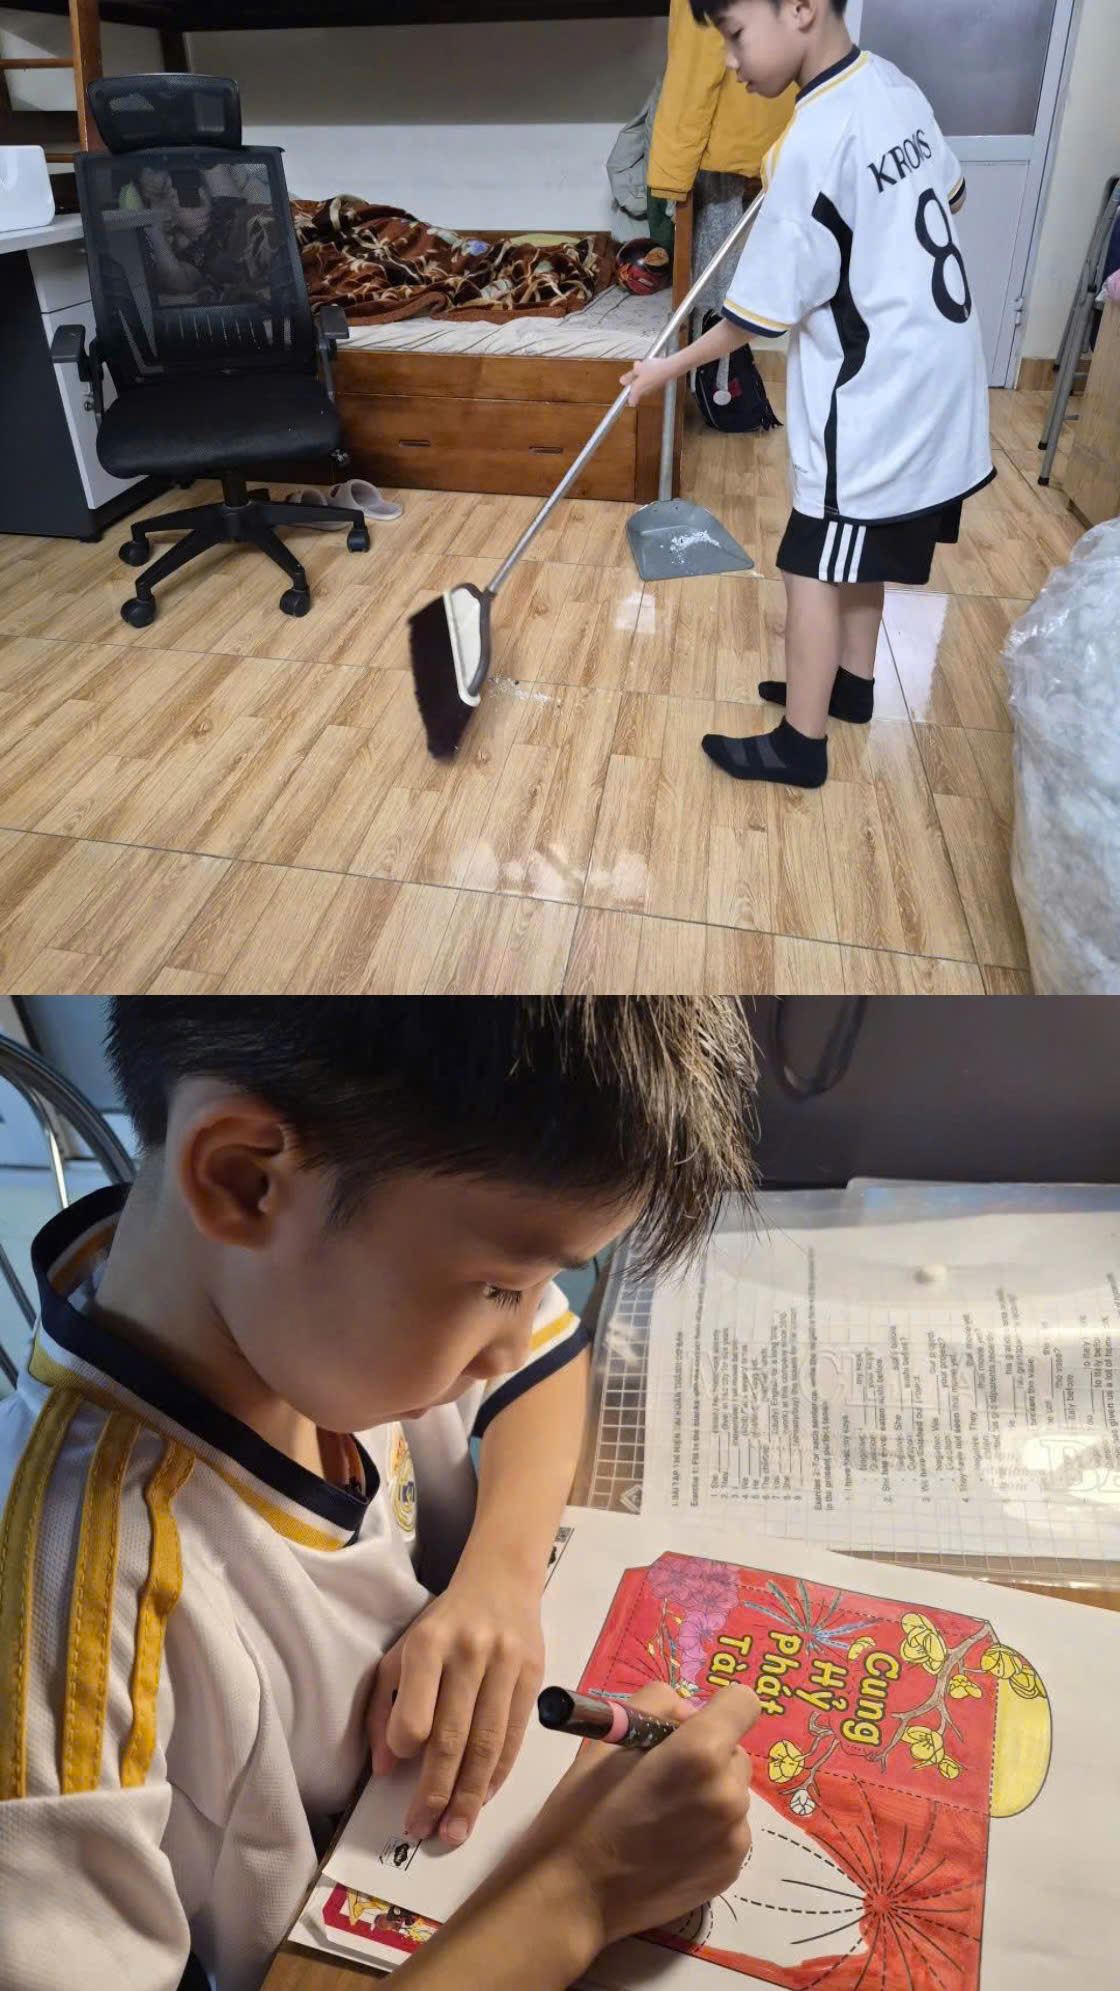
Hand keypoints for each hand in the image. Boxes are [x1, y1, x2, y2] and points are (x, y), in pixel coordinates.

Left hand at [368, 1567, 544, 1847]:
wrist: (500, 1581)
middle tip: (423, 1831)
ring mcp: (505, 1664)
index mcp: (427, 1644)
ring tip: (454, 1832)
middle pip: (453, 1737)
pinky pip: (515, 1736)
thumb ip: (385, 1706)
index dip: (404, 1751)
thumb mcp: (401, 1652)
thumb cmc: (442, 1624)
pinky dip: (497, 1774)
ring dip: (469, 1796)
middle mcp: (467, 1653)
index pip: (415, 1715)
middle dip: (436, 1792)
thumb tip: (384, 1767)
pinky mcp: (533, 1675)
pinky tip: (482, 1798)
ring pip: (487, 1743)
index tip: (397, 1777)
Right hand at [513, 1682, 759, 1950]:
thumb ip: (657, 1706)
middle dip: (707, 1755)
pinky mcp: (731, 1871)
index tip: (687, 1728)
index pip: (743, 1703)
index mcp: (699, 1753)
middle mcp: (728, 1794)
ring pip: (733, 1793)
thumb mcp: (610, 1738)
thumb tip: (688, 1716)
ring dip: (709, 1794)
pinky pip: (730, 1831)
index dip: (717, 1709)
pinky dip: (709, 1831)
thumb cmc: (584, 1808)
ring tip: (662, 1816)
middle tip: (662, 1776)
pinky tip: (669, 1845)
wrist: (575, 1893)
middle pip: (736, 1752)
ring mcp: (733, 1838)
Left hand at [620, 356, 672, 406]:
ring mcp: (652, 390)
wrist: (669, 368)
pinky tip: (651, 367)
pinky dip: (649, 375)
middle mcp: (645, 393)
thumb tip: (622, 380)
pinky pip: (650, 381)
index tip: (627, 389)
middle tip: (636, 370)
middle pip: (637, 390)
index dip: (628, 396)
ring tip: (644, 366)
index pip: (631, 402)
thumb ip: (629, 375)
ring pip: (643, 385)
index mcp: (637, 390)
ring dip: (642, 376)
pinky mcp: (658, 385)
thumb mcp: (638, 368)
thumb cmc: (653, 369)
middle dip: (635, 381)